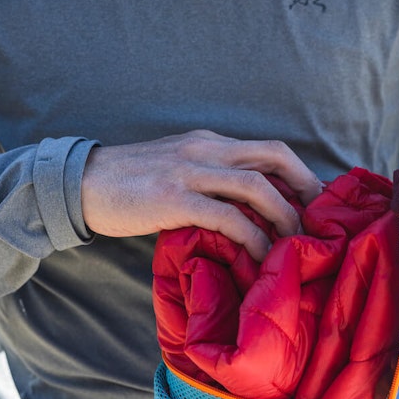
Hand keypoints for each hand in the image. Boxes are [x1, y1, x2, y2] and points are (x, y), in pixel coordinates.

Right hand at [80, 130, 322, 260]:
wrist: (79, 184)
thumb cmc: (127, 185)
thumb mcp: (175, 169)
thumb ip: (207, 180)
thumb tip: (241, 211)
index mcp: (208, 141)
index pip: (268, 149)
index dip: (300, 174)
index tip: (316, 202)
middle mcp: (206, 148)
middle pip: (274, 156)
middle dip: (305, 187)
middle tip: (320, 220)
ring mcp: (191, 171)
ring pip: (257, 186)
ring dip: (284, 216)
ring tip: (294, 244)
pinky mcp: (176, 199)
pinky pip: (228, 216)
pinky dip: (252, 237)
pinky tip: (259, 256)